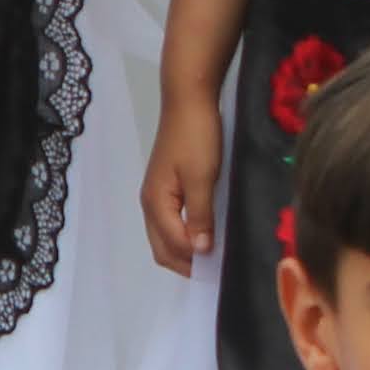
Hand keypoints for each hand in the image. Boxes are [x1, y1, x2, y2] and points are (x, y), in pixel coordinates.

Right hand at [141, 82, 222, 275]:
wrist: (188, 99)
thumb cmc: (196, 137)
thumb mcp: (202, 178)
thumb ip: (200, 216)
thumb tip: (199, 251)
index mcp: (156, 202)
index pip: (171, 245)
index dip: (194, 260)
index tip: (220, 268)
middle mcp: (150, 203)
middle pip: (161, 247)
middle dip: (184, 263)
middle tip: (214, 270)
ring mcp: (156, 194)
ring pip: (164, 236)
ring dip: (183, 250)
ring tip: (211, 255)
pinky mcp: (165, 186)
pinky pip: (170, 222)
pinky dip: (184, 235)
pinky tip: (203, 233)